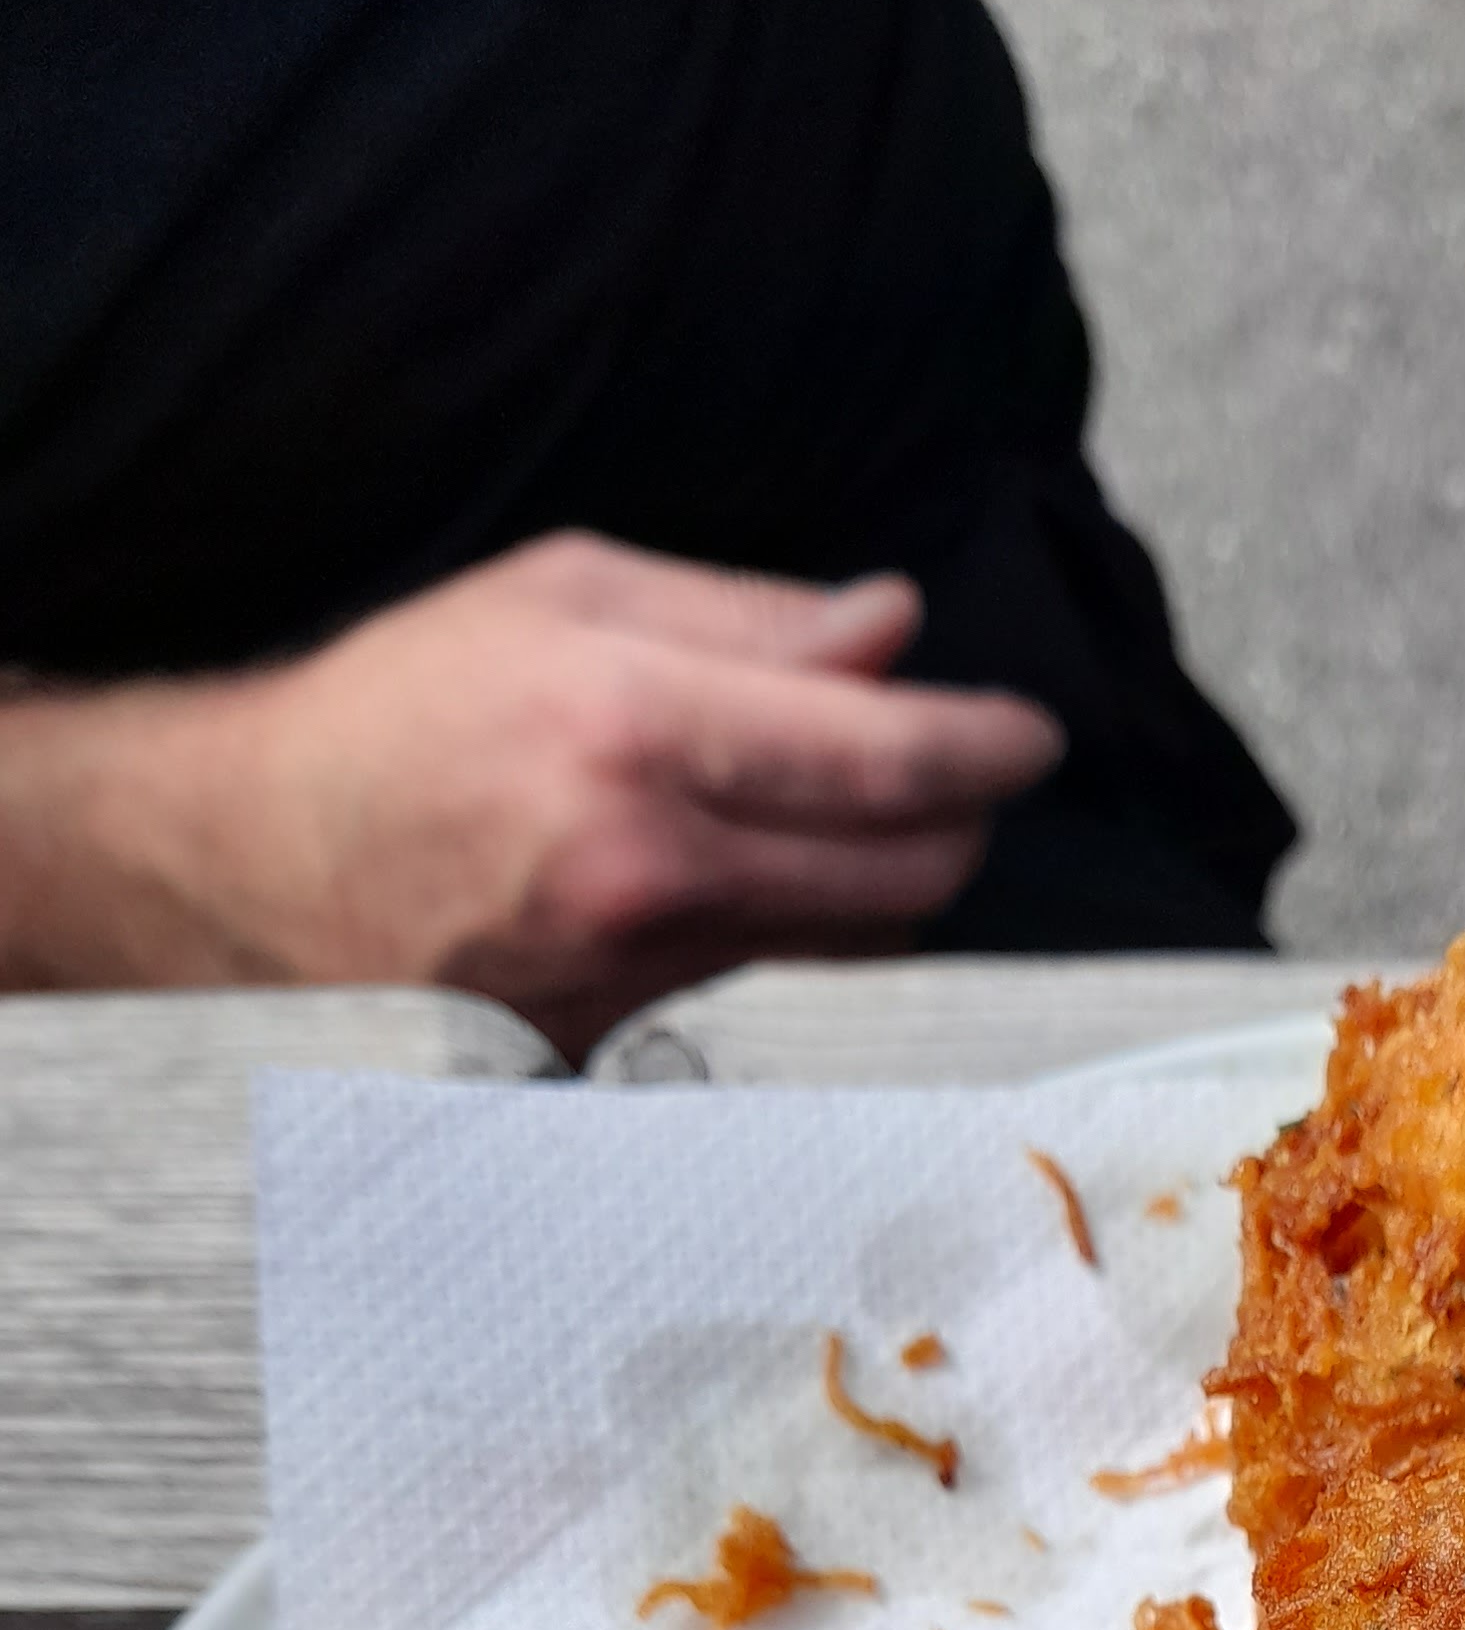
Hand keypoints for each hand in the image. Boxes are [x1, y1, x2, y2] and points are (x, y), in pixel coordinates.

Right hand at [0, 535, 1063, 1054]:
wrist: (265, 865)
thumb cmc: (407, 709)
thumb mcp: (561, 597)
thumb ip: (742, 618)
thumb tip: (889, 628)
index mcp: (635, 725)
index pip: (886, 757)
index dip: (989, 745)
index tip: (1034, 735)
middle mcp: (652, 861)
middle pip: (907, 870)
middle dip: (960, 819)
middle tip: (960, 773)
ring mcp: (644, 965)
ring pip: (858, 936)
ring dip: (892, 879)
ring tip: (852, 817)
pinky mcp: (635, 1033)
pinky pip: (780, 979)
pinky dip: (809, 927)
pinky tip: (766, 878)